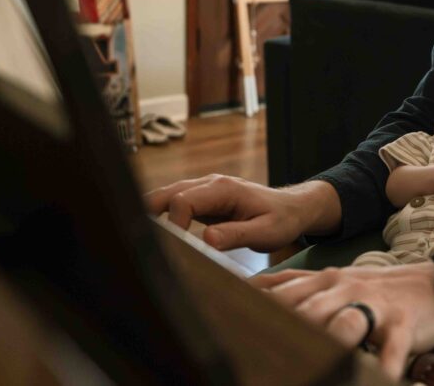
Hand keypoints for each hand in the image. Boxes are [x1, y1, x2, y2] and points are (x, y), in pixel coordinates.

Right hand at [144, 176, 338, 251]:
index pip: (183, 201)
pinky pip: (175, 205)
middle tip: (140, 244)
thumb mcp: (266, 233)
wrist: (292, 208)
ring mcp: (204, 190)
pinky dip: (162, 218)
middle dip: (149, 215)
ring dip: (152, 216)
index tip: (174, 249)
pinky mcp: (203, 200)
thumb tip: (207, 240)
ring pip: (166, 197)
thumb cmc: (282, 220)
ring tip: (141, 242)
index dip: (173, 224)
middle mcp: (210, 183)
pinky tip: (156, 237)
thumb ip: (237, 236)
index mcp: (223, 189)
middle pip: (167, 194)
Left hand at [251, 261, 433, 379]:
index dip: (257, 308)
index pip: (284, 292)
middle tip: (263, 358)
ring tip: (321, 362)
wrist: (432, 286)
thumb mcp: (333, 282)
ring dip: (334, 339)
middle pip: (310, 308)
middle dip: (288, 329)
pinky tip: (378, 379)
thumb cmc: (373, 292)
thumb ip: (294, 286)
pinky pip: (392, 348)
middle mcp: (345, 290)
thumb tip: (249, 289)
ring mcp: (374, 306)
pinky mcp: (402, 325)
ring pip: (349, 322)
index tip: (229, 326)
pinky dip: (384, 365)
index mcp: (324, 282)